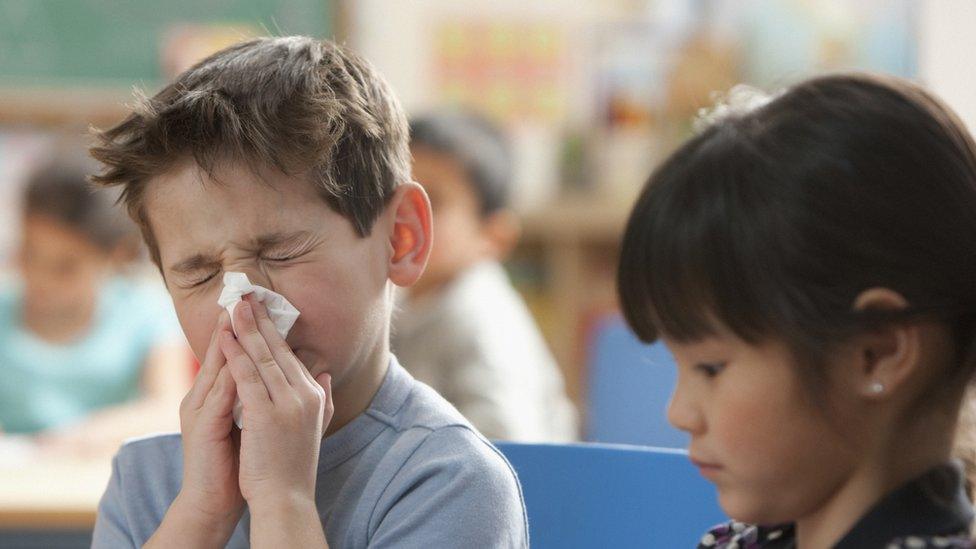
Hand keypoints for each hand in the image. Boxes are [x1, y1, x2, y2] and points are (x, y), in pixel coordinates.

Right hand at [174, 310, 243, 527]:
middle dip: (234, 323)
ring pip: (217, 367)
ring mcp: (200, 410)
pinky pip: (218, 395)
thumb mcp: (253, 422)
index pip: (232, 354)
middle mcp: (204, 397)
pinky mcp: (203, 427)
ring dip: (228, 341)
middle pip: (220, 352)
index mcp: (217, 394)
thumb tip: (284, 374)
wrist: (216, 500)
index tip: (258, 301)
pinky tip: (241, 358)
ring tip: (240, 314)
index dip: (245, 328)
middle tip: (246, 294)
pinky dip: (230, 375)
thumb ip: (262, 396)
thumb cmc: (237, 463)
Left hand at [220, 294, 333, 509]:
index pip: (290, 355)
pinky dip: (235, 354)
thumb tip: (324, 373)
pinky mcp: (266, 413)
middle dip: (260, 320)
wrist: (286, 498)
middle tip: (246, 294)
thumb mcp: (315, 427)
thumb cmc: (293, 466)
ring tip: (234, 306)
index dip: (273, 330)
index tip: (261, 309)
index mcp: (313, 395)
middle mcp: (304, 393)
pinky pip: (248, 376)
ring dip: (246, 328)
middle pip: (278, 348)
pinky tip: (225, 338)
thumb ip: (322, 398)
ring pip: (263, 356)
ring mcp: (287, 402)